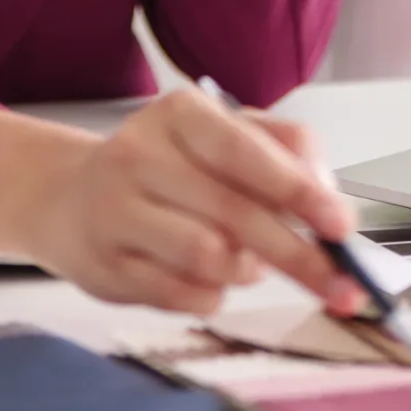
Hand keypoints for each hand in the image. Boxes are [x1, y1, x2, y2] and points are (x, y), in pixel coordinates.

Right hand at [0, 90, 360, 315]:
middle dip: (299, 256)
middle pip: (236, 214)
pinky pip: (186, 297)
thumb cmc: (166, 167)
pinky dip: (214, 296)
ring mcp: (116, 211)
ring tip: (247, 262)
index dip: (298, 191)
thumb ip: (285, 152)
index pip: (245, 152)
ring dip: (248, 272)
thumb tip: (327, 196)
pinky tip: (206, 278)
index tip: (340, 224)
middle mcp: (140, 154)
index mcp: (178, 113)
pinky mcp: (107, 266)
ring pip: (211, 259)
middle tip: (339, 285)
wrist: (70, 197)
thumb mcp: (223, 135)